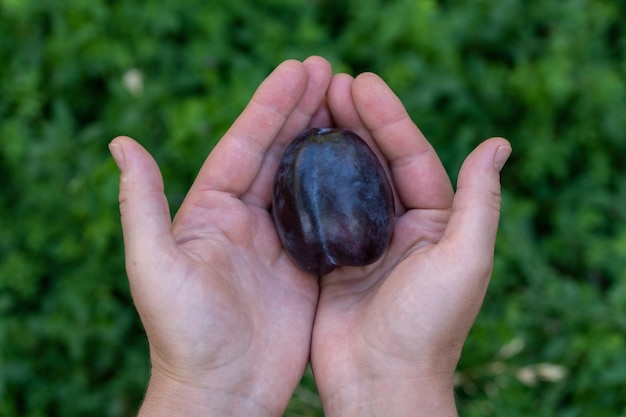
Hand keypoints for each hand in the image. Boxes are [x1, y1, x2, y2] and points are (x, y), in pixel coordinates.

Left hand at [109, 57, 332, 416]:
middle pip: (277, 152)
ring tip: (349, 101)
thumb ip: (140, 204)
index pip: (243, 145)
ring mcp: (277, 240)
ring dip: (325, 138)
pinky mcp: (304, 265)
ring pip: (304, 177)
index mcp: (211, 210)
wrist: (223, 390)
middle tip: (330, 70)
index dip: (269, 105)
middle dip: (301, 109)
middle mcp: (244, 218)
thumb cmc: (184, 334)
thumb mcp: (154, 266)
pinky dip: (345, 185)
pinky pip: (327, 215)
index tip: (298, 69)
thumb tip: (121, 143)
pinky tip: (363, 160)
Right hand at [310, 73, 510, 415]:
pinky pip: (316, 212)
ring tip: (306, 108)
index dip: (389, 117)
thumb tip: (497, 144)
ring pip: (343, 181)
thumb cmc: (428, 328)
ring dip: (327, 145)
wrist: (381, 384)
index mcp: (435, 222)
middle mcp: (400, 227)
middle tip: (329, 83)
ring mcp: (362, 242)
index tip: (361, 83)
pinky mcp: (331, 260)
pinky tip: (286, 156)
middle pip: (375, 161)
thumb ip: (481, 202)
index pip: (411, 156)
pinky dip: (303, 183)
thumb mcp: (465, 261)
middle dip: (355, 120)